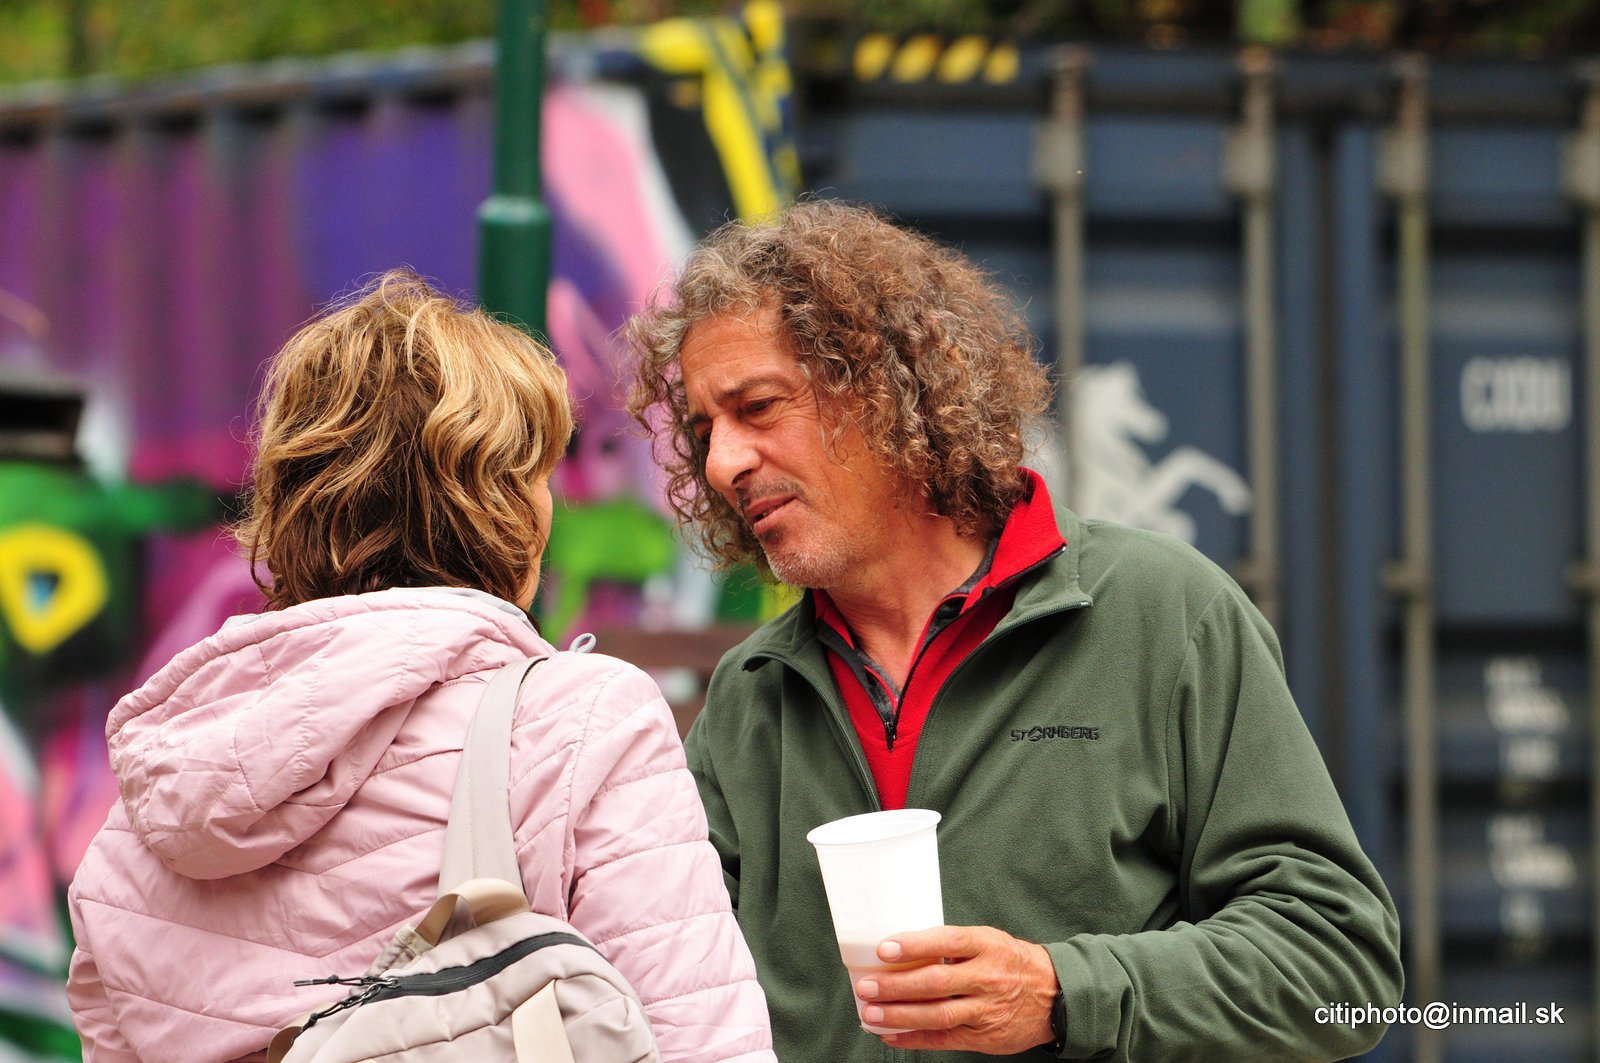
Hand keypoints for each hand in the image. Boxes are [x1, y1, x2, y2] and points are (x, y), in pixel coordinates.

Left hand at [854, 925, 1057, 1054]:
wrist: (1056, 996)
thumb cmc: (1012, 963)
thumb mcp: (991, 940)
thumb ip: (955, 945)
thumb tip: (904, 949)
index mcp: (988, 945)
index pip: (947, 942)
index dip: (914, 945)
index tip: (884, 949)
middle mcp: (988, 977)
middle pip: (937, 982)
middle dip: (897, 986)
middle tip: (867, 986)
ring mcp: (987, 1009)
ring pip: (939, 1014)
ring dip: (900, 1015)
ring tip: (871, 1013)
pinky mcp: (985, 1036)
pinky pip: (945, 1039)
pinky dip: (914, 1038)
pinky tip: (890, 1034)